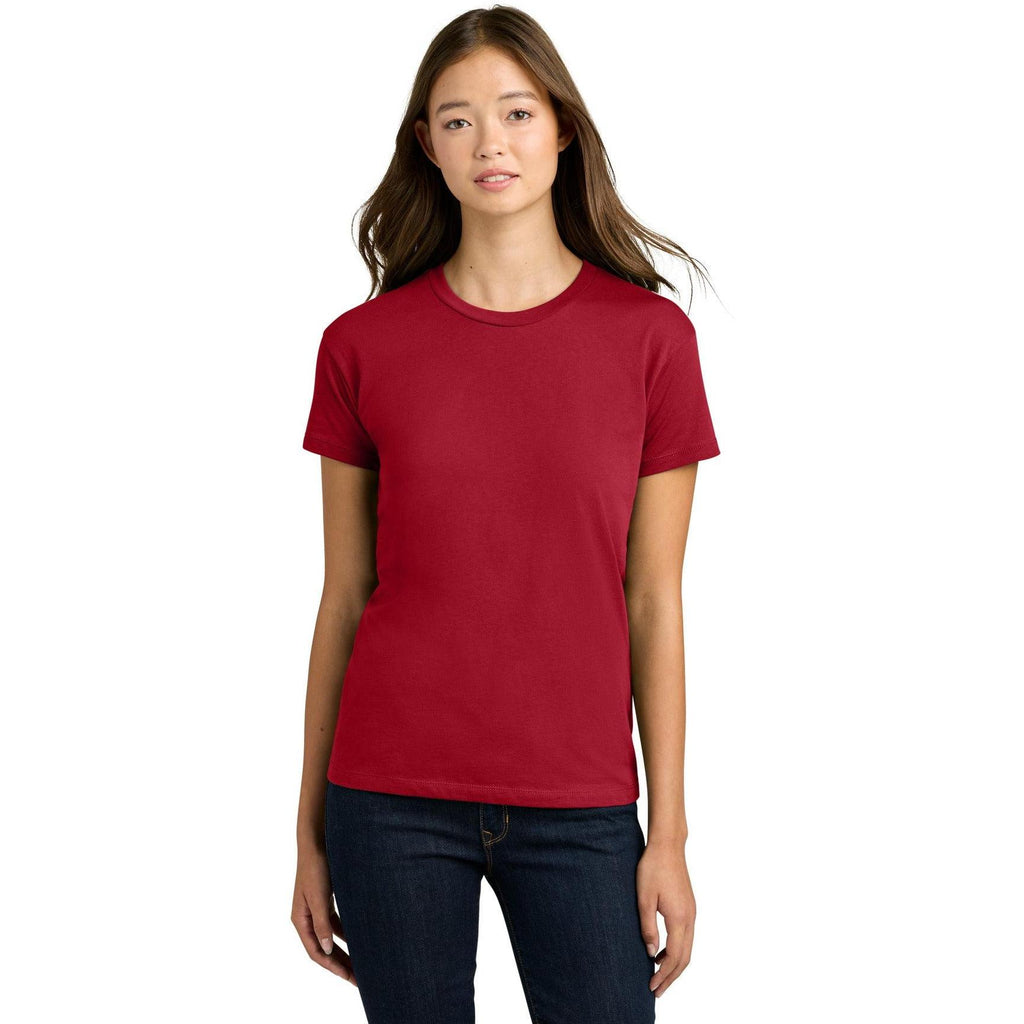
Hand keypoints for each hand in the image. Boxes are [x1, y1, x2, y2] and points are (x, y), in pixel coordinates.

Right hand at [291, 842, 357, 986]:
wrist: (318, 840)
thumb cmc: (316, 866)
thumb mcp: (319, 896)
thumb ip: (322, 923)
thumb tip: (326, 950)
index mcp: (300, 919)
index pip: (316, 951)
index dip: (332, 966)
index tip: (349, 976)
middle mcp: (307, 917)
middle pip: (324, 948)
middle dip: (340, 963)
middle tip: (359, 977)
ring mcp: (317, 909)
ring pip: (331, 937)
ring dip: (345, 950)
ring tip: (362, 962)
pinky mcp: (326, 900)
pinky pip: (337, 923)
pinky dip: (347, 933)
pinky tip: (361, 938)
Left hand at [636, 840, 694, 998]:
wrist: (668, 845)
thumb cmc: (653, 868)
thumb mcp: (644, 898)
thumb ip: (648, 927)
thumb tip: (651, 954)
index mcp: (679, 918)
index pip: (675, 957)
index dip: (664, 975)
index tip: (652, 987)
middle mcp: (690, 918)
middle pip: (685, 958)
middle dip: (671, 977)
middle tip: (656, 990)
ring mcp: (691, 912)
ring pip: (687, 948)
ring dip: (674, 964)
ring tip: (658, 975)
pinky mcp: (688, 906)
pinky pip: (686, 936)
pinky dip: (676, 950)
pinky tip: (661, 952)